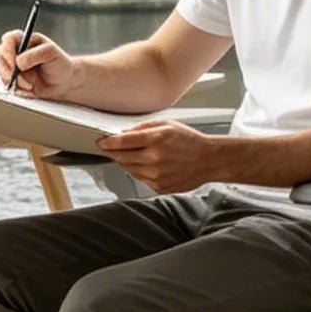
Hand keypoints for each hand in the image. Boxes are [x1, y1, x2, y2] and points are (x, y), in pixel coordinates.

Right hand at [0, 29, 80, 98]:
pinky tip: (28, 88)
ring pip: (2, 71)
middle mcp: (16, 51)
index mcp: (24, 39)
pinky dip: (16, 87)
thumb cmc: (59, 64)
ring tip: (31, 84)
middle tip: (21, 76)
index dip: (8, 49)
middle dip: (10, 69)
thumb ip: (35, 55)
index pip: (8, 39)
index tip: (14, 61)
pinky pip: (6, 83)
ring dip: (16, 80)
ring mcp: (12, 65)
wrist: (63, 83)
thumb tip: (19, 62)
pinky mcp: (12, 79)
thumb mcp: (51, 53)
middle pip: (1, 55)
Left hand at [96, 120, 230, 194]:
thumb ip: (143, 128)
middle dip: (114, 152)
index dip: (107, 142)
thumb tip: (124, 133)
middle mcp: (155, 159)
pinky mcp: (159, 187)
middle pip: (121, 157)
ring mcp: (156, 175)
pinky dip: (139, 172)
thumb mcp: (167, 124)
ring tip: (134, 155)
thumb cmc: (190, 141)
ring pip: (128, 170)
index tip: (102, 142)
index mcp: (156, 139)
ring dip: (125, 162)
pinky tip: (148, 165)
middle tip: (112, 148)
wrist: (209, 160)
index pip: (121, 142)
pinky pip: (140, 179)